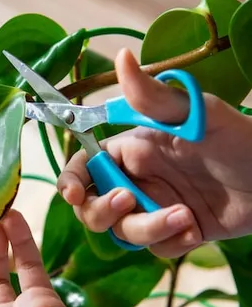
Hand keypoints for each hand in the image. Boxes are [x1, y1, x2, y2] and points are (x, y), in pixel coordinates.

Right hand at [58, 48, 251, 257]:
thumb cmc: (240, 139)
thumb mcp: (197, 115)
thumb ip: (154, 97)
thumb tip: (121, 58)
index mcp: (135, 149)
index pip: (86, 165)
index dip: (71, 181)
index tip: (73, 194)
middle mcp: (139, 179)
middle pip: (94, 205)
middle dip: (104, 211)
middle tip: (129, 201)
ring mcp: (157, 207)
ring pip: (125, 232)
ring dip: (149, 228)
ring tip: (186, 217)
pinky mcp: (177, 232)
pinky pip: (156, 249)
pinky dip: (171, 243)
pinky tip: (196, 230)